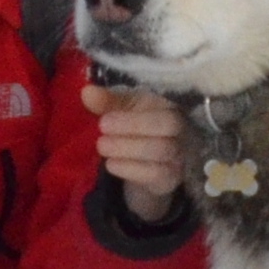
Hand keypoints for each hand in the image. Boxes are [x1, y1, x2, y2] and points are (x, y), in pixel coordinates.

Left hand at [86, 80, 190, 216]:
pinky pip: (158, 173)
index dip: (135, 110)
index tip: (104, 119)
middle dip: (133, 126)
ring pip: (162, 149)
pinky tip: (110, 164)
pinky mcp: (172, 177)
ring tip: (102, 146)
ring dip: (127, 148)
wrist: (144, 168)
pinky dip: (131, 169)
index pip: (163, 101)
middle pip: (169, 124)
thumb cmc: (134, 129)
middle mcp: (181, 127)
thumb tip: (87, 92)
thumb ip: (106, 102)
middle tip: (101, 128)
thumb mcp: (120, 112)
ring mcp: (180, 153)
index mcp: (168, 104)